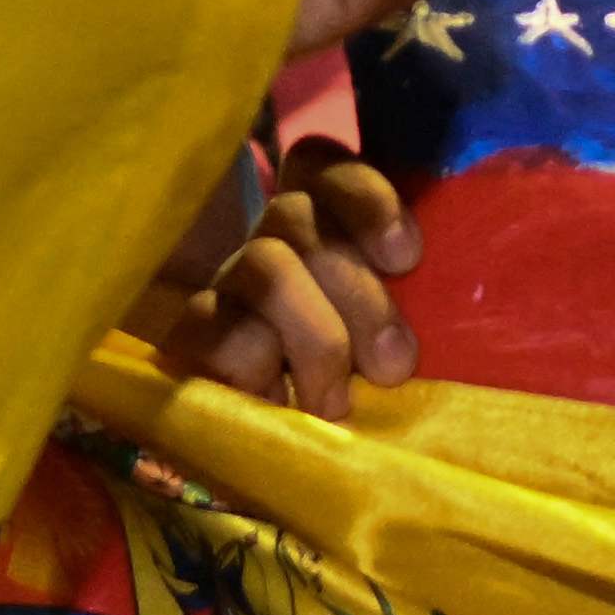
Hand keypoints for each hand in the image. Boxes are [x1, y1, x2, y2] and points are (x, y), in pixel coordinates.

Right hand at [158, 153, 426, 416]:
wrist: (269, 450)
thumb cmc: (361, 387)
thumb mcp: (387, 335)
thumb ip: (398, 303)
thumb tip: (427, 299)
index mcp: (316, 218)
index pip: (320, 163)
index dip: (364, 199)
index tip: (406, 256)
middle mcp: (265, 239)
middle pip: (297, 214)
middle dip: (358, 293)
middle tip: (394, 366)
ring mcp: (222, 285)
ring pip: (265, 267)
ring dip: (316, 338)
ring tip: (337, 402)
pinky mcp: (187, 338)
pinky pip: (214, 333)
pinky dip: (255, 370)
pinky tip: (277, 404)